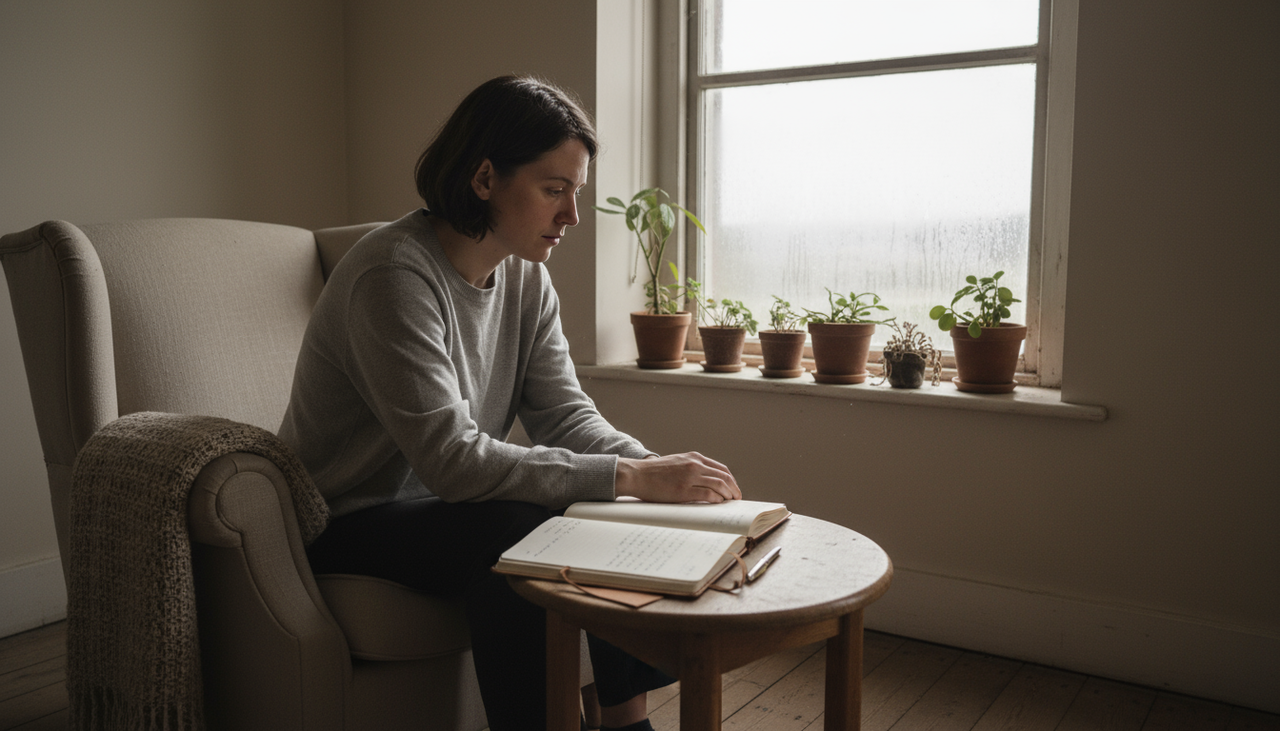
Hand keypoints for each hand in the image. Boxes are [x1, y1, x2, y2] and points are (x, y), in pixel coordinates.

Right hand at [615, 452, 741, 503]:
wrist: (637, 475)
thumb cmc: (654, 472)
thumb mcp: (677, 463)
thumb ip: (692, 468)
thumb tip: (707, 481)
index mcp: (694, 457)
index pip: (721, 469)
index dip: (731, 480)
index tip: (734, 489)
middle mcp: (695, 465)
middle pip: (724, 477)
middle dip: (733, 489)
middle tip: (736, 498)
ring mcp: (690, 477)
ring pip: (719, 485)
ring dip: (728, 495)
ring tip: (730, 502)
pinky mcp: (684, 490)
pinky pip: (708, 495)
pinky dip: (717, 500)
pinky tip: (718, 503)